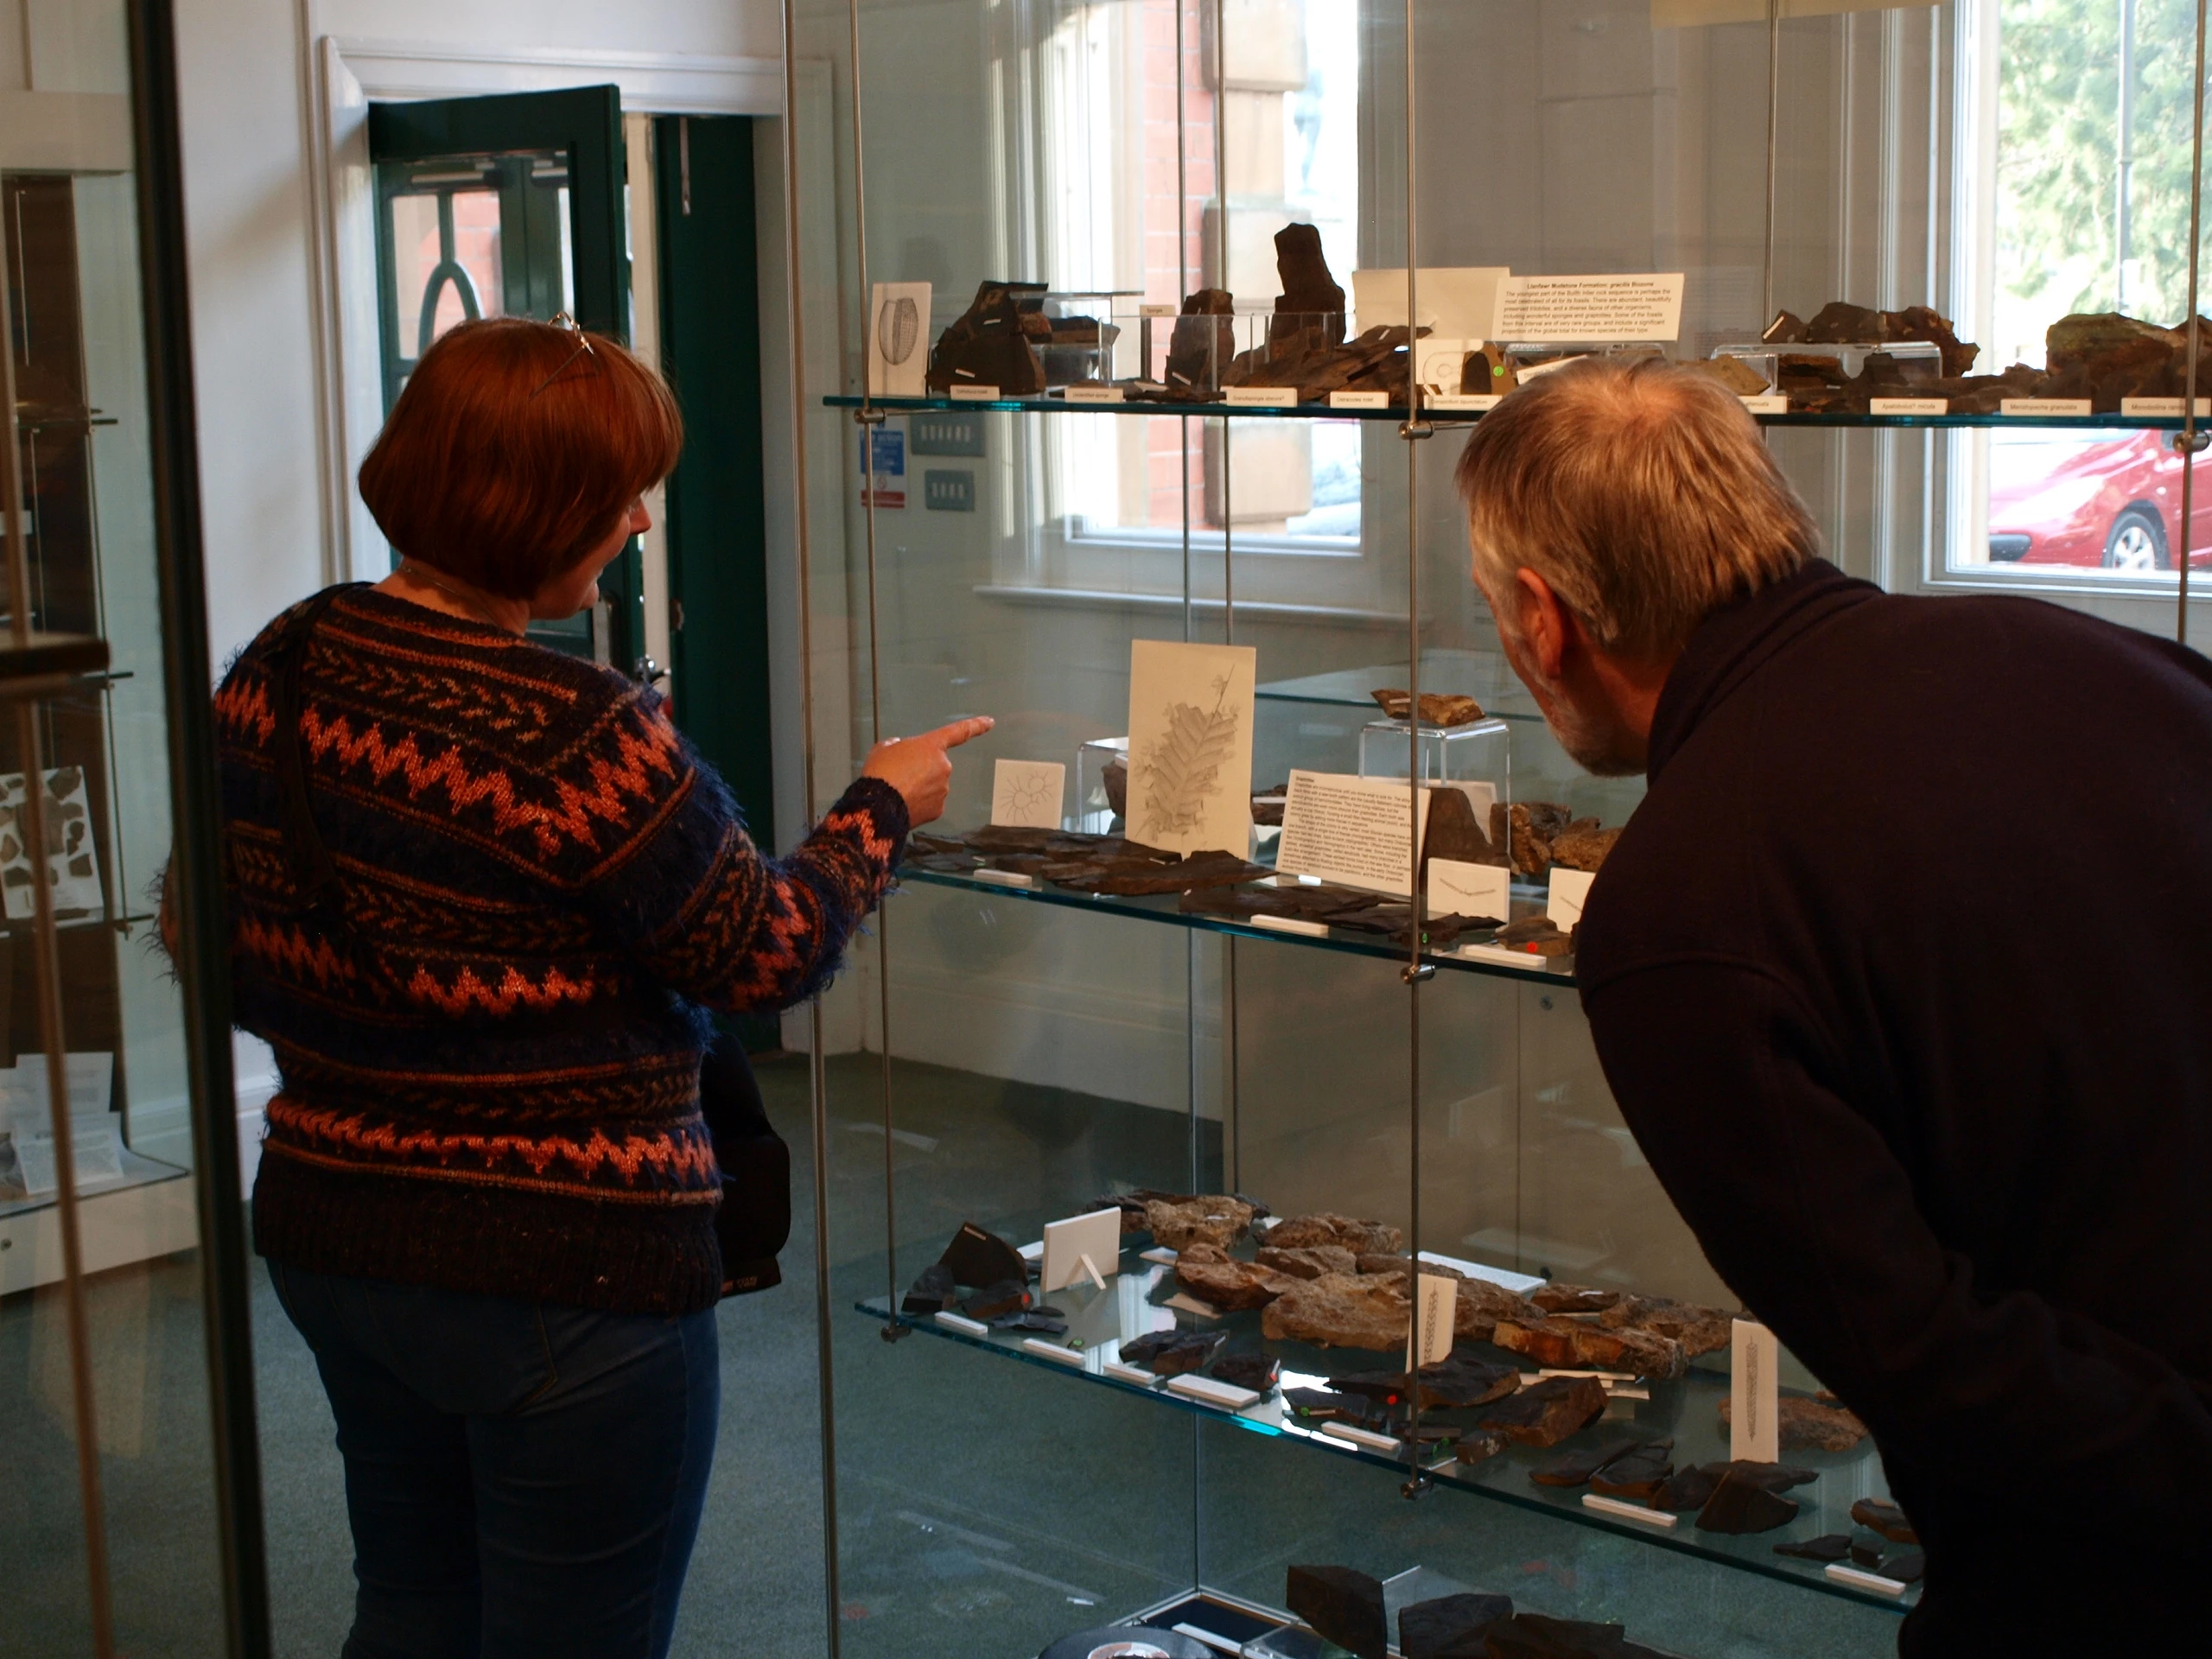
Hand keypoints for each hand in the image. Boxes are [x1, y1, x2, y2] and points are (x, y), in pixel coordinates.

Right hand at [860, 716, 993, 826]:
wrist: (879, 806)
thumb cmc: (881, 774)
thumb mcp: (883, 749)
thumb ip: (895, 745)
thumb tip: (897, 748)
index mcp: (931, 746)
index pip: (959, 732)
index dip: (976, 725)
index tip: (989, 722)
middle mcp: (943, 766)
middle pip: (935, 765)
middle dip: (921, 769)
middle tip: (900, 775)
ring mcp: (943, 788)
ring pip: (932, 785)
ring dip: (918, 786)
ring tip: (898, 790)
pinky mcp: (938, 808)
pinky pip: (930, 802)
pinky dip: (919, 803)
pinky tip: (904, 802)